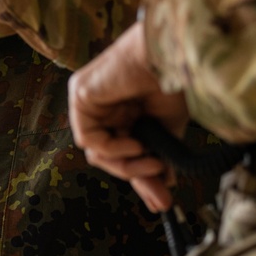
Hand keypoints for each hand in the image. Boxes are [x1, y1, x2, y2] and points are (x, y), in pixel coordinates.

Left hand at [67, 21, 188, 212]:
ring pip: (98, 151)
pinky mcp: (81, 95)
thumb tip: (163, 186)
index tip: (160, 199)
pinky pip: (89, 138)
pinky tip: (134, 145)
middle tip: (159, 196)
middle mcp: (105, 104)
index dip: (141, 175)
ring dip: (126, 166)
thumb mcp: (168, 129)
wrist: (172, 56)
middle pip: (110, 154)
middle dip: (135, 176)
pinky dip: (112, 148)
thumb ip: (159, 157)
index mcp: (125, 108)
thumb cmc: (174, 82)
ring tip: (152, 164)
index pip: (125, 149)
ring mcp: (91, 100)